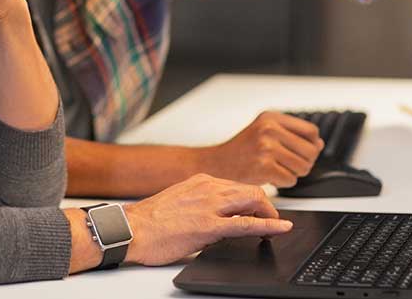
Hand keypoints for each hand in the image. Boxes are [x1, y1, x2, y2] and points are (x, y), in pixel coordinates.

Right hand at [123, 173, 291, 265]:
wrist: (132, 229)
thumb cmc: (151, 220)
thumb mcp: (181, 201)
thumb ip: (203, 205)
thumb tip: (222, 220)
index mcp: (201, 181)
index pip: (238, 186)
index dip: (255, 200)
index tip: (261, 211)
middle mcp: (208, 188)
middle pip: (251, 190)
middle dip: (268, 206)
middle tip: (273, 221)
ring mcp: (209, 205)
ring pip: (253, 201)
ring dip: (270, 214)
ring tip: (278, 227)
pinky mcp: (208, 226)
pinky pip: (246, 224)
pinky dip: (268, 226)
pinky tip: (280, 229)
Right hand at [203, 111, 323, 187]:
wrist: (218, 164)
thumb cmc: (242, 150)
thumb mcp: (264, 132)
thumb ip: (292, 135)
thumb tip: (319, 143)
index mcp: (271, 117)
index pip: (311, 131)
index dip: (312, 145)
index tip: (303, 150)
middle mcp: (269, 128)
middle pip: (311, 150)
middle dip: (304, 162)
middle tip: (287, 164)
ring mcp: (266, 147)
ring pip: (303, 167)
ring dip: (293, 173)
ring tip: (277, 169)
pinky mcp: (264, 166)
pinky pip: (291, 180)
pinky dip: (283, 183)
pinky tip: (270, 176)